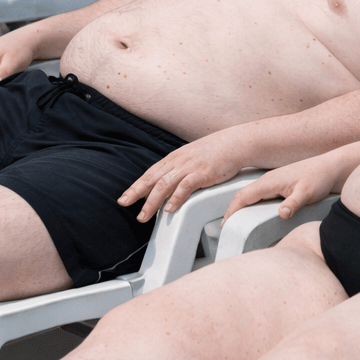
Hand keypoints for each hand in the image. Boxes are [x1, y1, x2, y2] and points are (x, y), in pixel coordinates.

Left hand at [119, 129, 251, 221]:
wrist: (235, 143)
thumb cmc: (215, 152)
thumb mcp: (192, 158)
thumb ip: (179, 169)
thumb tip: (168, 185)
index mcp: (174, 158)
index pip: (150, 173)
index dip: (136, 186)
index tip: (124, 198)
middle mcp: (178, 162)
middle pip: (152, 179)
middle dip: (136, 193)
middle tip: (124, 205)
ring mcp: (190, 167)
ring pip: (164, 185)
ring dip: (152, 202)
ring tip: (143, 216)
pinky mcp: (203, 173)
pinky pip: (186, 186)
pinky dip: (176, 198)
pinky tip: (170, 209)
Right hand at [222, 151, 343, 220]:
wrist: (330, 167)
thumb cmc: (319, 177)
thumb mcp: (307, 193)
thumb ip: (293, 204)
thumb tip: (282, 214)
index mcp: (270, 182)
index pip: (243, 196)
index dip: (232, 210)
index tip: (226, 224)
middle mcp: (268, 180)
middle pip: (243, 195)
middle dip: (232, 210)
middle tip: (226, 227)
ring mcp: (273, 181)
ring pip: (251, 194)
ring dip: (241, 206)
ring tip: (235, 221)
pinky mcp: (279, 183)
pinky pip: (259, 194)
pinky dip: (251, 203)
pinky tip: (254, 211)